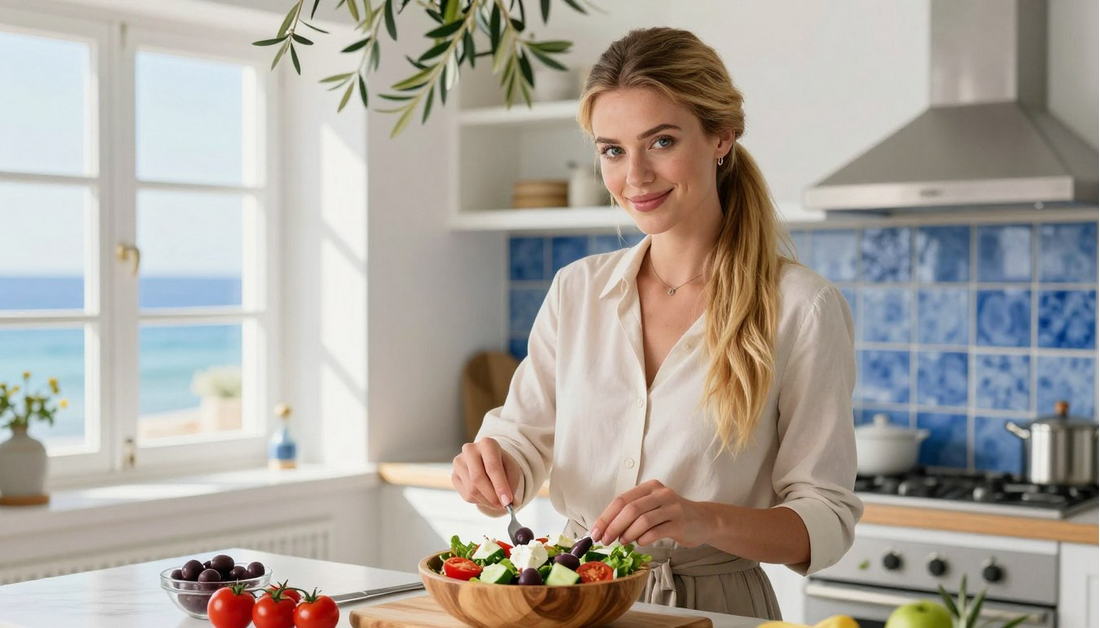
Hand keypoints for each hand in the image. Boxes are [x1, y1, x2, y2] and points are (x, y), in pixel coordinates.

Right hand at [451, 438, 519, 511]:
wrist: (489, 461)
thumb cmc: (503, 465)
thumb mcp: (512, 471)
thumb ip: (511, 485)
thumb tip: (508, 503)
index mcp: (487, 444)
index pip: (492, 467)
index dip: (500, 486)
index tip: (508, 501)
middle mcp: (470, 450)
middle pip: (478, 478)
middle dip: (492, 496)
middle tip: (503, 506)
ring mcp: (459, 462)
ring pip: (471, 489)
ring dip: (487, 501)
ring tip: (496, 501)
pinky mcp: (454, 475)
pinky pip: (466, 496)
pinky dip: (479, 501)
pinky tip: (485, 496)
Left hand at [590, 480, 712, 547]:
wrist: (703, 520)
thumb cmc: (671, 516)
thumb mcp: (651, 507)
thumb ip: (632, 513)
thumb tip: (605, 529)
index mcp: (649, 487)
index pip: (621, 500)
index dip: (605, 517)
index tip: (595, 532)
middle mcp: (661, 493)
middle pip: (630, 509)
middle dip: (613, 526)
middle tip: (605, 540)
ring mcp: (672, 507)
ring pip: (643, 520)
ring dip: (628, 533)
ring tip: (622, 542)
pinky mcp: (680, 522)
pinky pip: (656, 531)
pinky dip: (643, 539)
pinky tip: (639, 543)